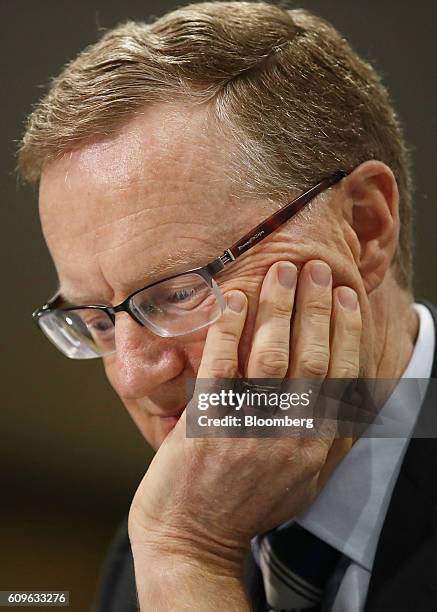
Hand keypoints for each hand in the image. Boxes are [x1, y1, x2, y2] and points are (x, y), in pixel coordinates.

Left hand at [129, 260, 360, 606]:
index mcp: (316, 445)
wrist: (192, 539)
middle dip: (317, 306)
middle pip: (313, 356)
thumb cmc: (246, 505)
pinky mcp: (208, 424)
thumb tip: (348, 394)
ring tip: (281, 269)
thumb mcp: (303, 481)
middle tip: (315, 269)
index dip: (346, 330)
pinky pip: (223, 365)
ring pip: (273, 354)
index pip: (343, 375)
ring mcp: (249, 429)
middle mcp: (291, 435)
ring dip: (279, 306)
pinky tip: (234, 299)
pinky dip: (229, 328)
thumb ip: (327, 439)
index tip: (345, 296)